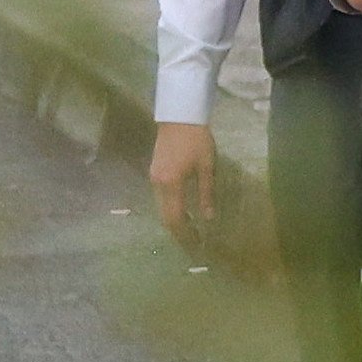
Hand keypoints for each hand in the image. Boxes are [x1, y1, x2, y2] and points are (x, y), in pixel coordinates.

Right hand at [148, 120, 215, 240]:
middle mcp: (158, 184)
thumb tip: (208, 217)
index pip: (176, 217)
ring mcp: (153, 178)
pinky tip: (183, 213)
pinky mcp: (154, 172)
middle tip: (193, 244)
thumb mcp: (207, 167)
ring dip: (175, 221)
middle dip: (179, 231)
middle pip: (165, 216)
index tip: (196, 245)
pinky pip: (161, 198)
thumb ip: (206, 193)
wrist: (179, 117)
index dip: (185, 233)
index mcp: (171, 184)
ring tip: (191, 232)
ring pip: (162, 207)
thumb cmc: (198, 140)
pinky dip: (171, 209)